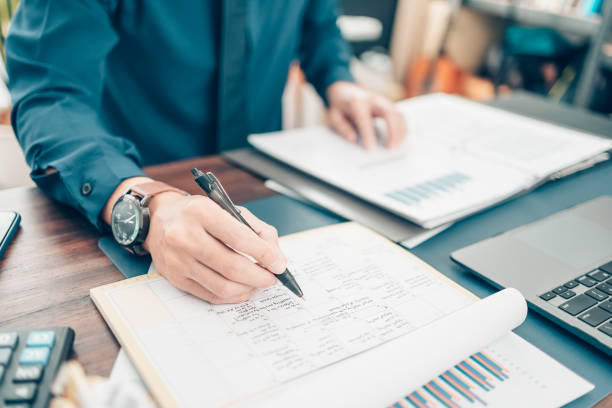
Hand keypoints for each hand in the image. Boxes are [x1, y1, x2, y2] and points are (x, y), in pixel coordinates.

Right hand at [142, 192, 286, 303]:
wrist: (160, 220)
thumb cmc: (199, 214)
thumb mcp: (228, 209)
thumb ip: (257, 230)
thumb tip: (276, 258)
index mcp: (201, 212)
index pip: (240, 238)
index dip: (265, 255)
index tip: (279, 264)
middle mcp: (185, 236)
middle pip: (232, 267)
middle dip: (260, 276)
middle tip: (272, 278)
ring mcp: (178, 260)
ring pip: (223, 286)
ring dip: (248, 288)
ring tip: (258, 283)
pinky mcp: (175, 279)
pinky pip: (211, 295)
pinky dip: (233, 296)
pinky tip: (243, 288)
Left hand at [326, 81, 406, 149]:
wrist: (345, 90)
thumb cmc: (340, 106)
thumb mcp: (334, 116)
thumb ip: (342, 127)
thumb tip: (353, 138)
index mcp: (357, 102)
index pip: (365, 118)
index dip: (368, 134)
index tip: (370, 149)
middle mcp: (373, 99)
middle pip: (388, 113)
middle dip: (392, 131)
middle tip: (390, 148)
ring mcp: (383, 101)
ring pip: (397, 114)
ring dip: (400, 131)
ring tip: (396, 147)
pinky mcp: (389, 105)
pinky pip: (400, 115)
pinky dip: (402, 128)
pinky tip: (400, 139)